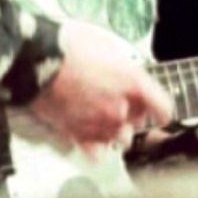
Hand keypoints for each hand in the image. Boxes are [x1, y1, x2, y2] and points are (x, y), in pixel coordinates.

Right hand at [30, 20, 172, 149]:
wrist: (35, 60)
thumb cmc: (68, 47)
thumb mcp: (106, 44)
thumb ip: (124, 66)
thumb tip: (128, 72)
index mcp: (133, 84)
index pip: (163, 109)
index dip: (161, 111)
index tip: (159, 113)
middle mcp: (120, 109)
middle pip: (139, 123)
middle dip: (132, 114)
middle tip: (118, 101)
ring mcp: (99, 125)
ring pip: (119, 139)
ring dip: (115, 131)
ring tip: (102, 119)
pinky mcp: (77, 135)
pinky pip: (95, 152)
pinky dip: (95, 146)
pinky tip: (89, 135)